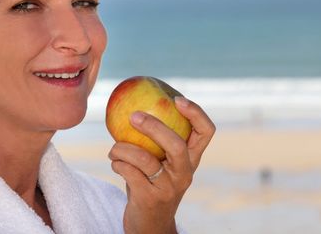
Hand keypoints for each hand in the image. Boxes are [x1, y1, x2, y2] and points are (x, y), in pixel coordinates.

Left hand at [108, 96, 214, 233]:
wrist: (150, 225)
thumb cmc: (151, 185)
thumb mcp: (160, 163)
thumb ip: (154, 140)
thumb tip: (133, 104)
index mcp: (191, 159)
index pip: (206, 132)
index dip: (195, 112)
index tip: (176, 99)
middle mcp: (185, 173)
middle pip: (176, 144)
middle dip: (154, 126)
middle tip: (134, 115)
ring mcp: (169, 188)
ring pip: (145, 159)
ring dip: (122, 148)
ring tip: (114, 148)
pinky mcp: (150, 199)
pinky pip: (129, 172)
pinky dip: (118, 163)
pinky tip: (115, 163)